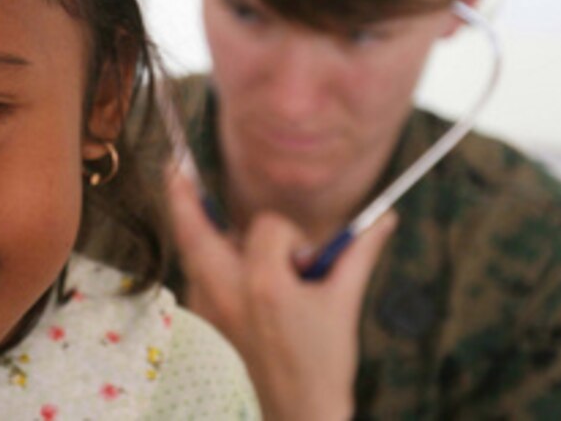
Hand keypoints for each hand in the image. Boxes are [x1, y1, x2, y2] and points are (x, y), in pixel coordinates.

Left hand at [167, 171, 396, 420]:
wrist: (298, 413)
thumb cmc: (323, 362)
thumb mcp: (343, 303)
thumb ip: (359, 253)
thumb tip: (386, 218)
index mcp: (265, 284)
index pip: (268, 227)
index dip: (290, 232)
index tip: (306, 255)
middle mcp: (227, 292)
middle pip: (195, 229)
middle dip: (181, 195)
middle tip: (173, 165)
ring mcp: (209, 308)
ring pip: (191, 251)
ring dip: (192, 225)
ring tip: (183, 190)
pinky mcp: (205, 319)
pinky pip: (196, 273)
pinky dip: (202, 254)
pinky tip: (218, 252)